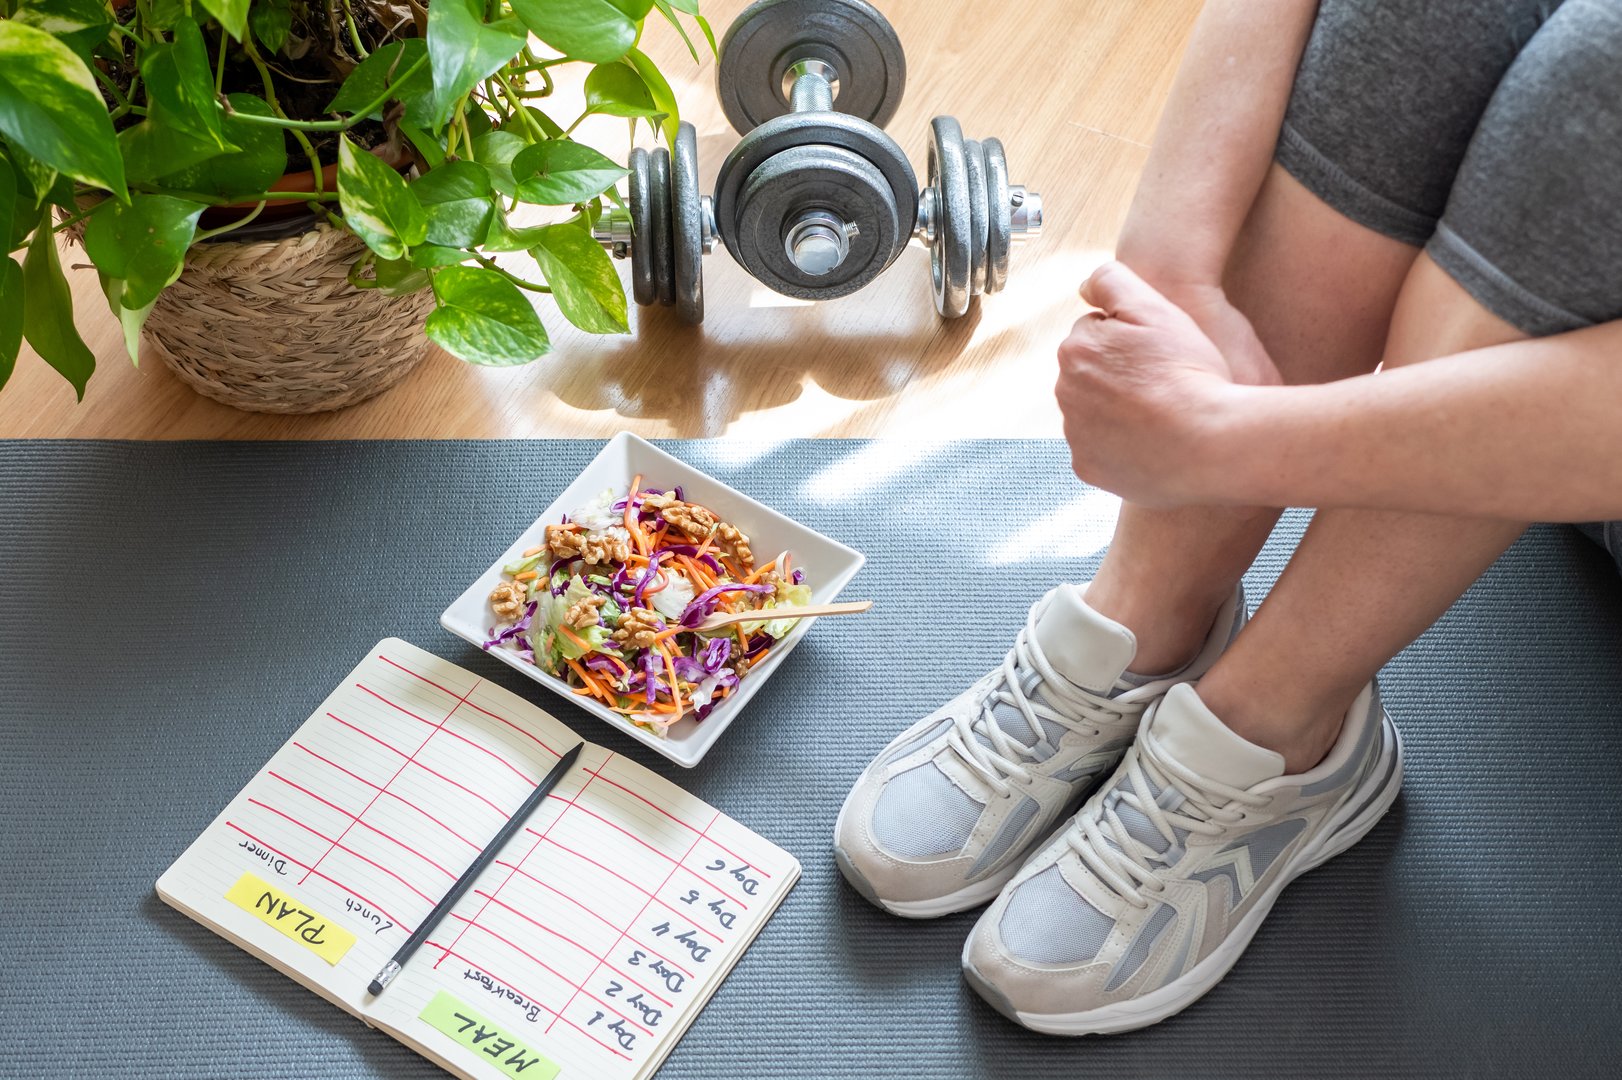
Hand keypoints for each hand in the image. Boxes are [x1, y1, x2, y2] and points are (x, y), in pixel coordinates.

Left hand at [1055, 262, 1268, 504]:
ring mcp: (1075, 435)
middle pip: (1094, 374)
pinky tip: (1155, 441)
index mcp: (1076, 351)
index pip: (1099, 333)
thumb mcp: (1156, 309)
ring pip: (1097, 412)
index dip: (1134, 340)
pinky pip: (1102, 450)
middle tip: (1165, 383)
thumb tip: (1083, 286)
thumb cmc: (1188, 372)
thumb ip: (1113, 282)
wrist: (1210, 442)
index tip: (1161, 354)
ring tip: (1164, 413)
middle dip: (1122, 374)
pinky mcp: (1087, 468)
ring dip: (1121, 409)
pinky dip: (1123, 445)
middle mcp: (1066, 393)